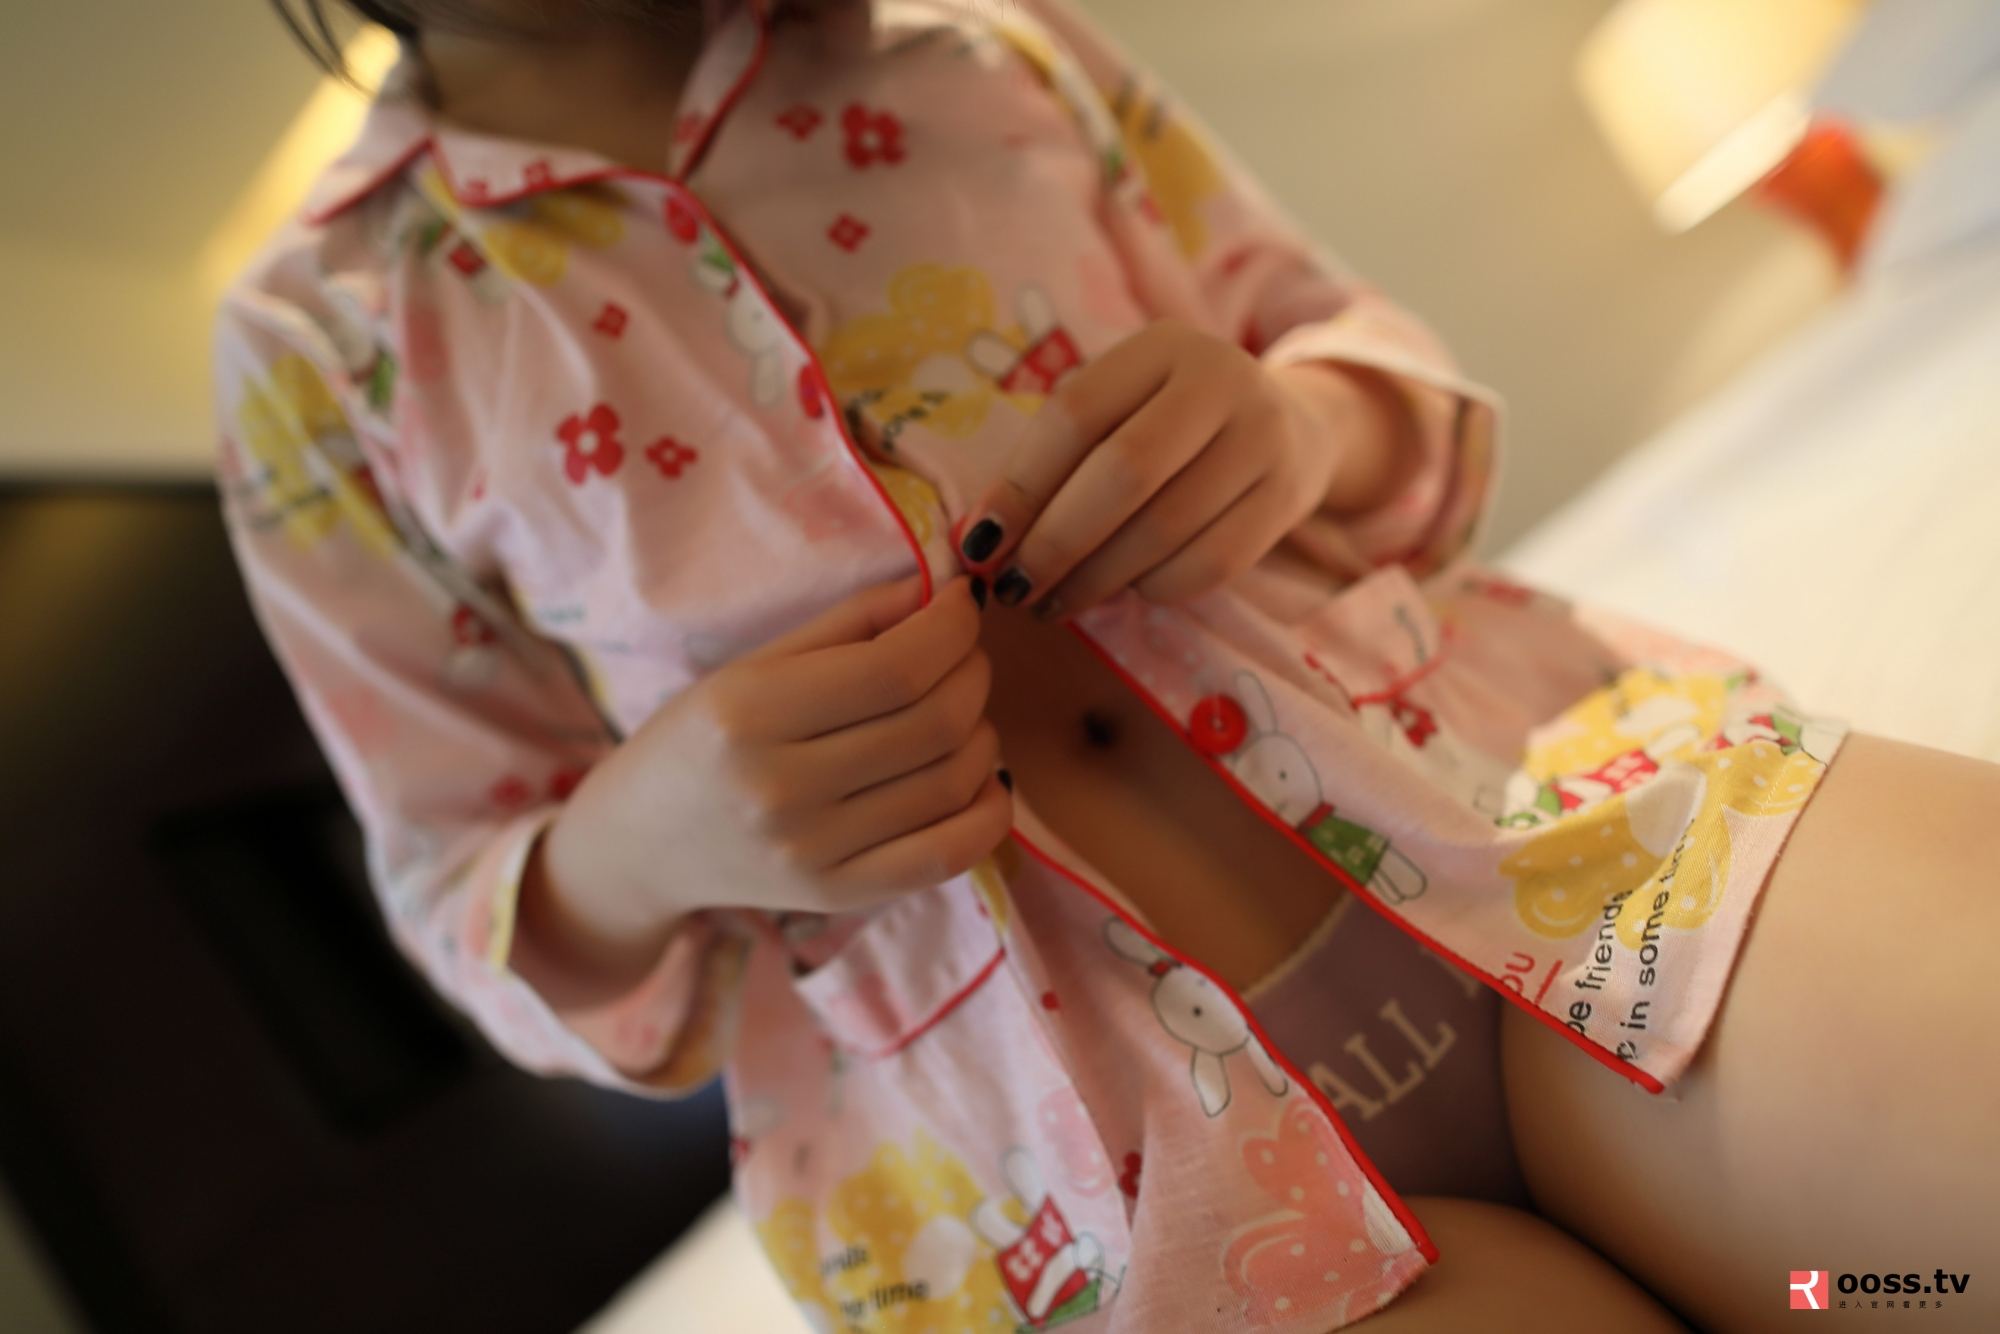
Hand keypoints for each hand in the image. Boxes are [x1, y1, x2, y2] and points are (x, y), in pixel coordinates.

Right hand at [514, 576, 1008, 1004]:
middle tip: (965, 654)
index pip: (895, 669)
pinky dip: (989, 812)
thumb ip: (850, 623)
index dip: (953, 629)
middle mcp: (779, 788)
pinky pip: (949, 856)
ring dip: (982, 732)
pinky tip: (983, 778)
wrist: (641, 842)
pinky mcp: (837, 896)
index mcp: (750, 712)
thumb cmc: (701, 736)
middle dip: (973, 673)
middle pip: (933, 723)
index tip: (965, 603)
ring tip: (960, 710)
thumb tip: (945, 590)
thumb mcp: (754, 665)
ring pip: (951, 782)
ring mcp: (811, 852)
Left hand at [954, 320, 1409, 619]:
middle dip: (1056, 543)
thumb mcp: (1122, 407)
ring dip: (1097, 579)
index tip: (979, 543)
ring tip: (1055, 601)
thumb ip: (1059, 456)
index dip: (1021, 486)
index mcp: (1161, 345)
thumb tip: (984, 539)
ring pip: (1165, 528)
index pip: (1076, 416)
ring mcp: (1263, 438)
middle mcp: (1221, 379)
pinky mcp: (1286, 497)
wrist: (1293, 427)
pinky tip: (1129, 590)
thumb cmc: (1170, 424)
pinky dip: (1155, 588)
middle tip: (1013, 588)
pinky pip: (1209, 565)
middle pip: (1124, 473)